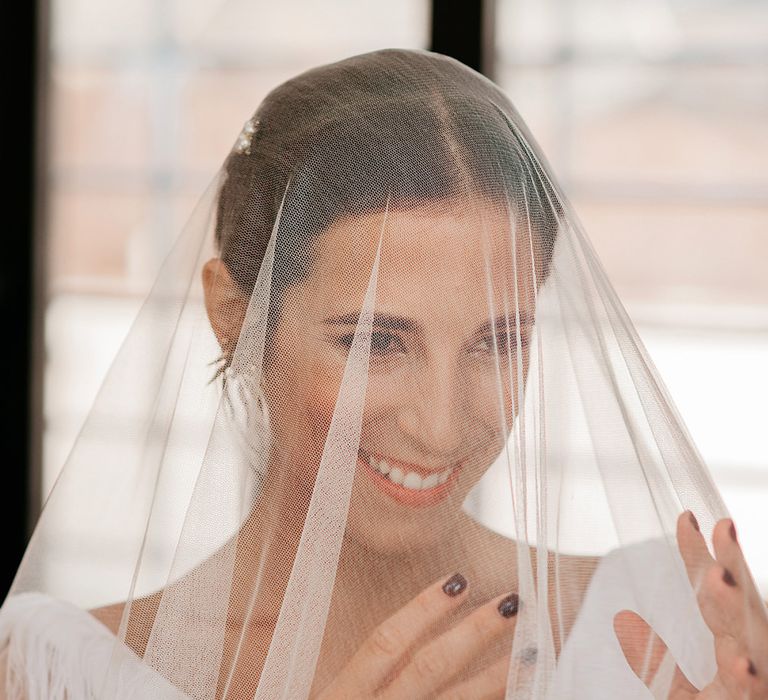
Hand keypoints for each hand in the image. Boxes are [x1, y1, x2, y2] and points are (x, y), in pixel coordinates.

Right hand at [313, 573, 519, 699]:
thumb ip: (369, 675)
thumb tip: (413, 635)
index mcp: (348, 696)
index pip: (387, 642)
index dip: (422, 609)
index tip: (458, 580)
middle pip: (431, 667)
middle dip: (474, 633)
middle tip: (515, 602)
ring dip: (499, 677)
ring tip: (536, 650)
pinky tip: (524, 694)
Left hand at [617, 513, 767, 697]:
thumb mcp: (680, 694)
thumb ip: (655, 657)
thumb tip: (621, 617)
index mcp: (730, 645)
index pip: (711, 592)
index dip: (699, 554)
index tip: (686, 517)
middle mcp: (749, 658)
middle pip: (742, 605)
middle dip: (734, 565)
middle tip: (722, 525)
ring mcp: (757, 683)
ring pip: (754, 643)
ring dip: (739, 610)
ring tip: (718, 577)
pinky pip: (753, 691)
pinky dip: (749, 676)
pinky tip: (739, 659)